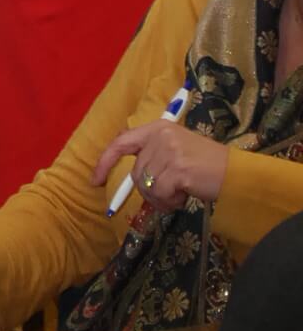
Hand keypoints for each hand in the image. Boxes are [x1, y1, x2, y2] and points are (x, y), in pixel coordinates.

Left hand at [90, 120, 229, 211]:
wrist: (235, 174)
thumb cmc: (206, 166)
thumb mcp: (176, 150)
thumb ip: (153, 156)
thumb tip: (130, 177)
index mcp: (159, 128)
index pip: (121, 142)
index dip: (105, 161)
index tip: (95, 180)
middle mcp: (161, 136)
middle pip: (136, 172)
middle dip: (148, 190)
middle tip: (170, 194)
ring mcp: (169, 151)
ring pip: (146, 185)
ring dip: (161, 197)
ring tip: (180, 193)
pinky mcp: (178, 168)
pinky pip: (159, 193)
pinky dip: (169, 202)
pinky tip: (184, 196)